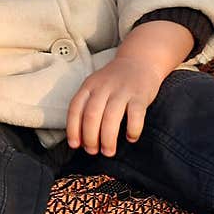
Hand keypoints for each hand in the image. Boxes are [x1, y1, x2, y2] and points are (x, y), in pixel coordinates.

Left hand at [65, 20, 194, 157]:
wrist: (140, 61)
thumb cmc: (114, 81)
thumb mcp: (96, 87)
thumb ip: (87, 106)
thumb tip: (79, 139)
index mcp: (89, 86)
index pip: (75, 108)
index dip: (73, 129)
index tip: (75, 145)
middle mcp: (104, 87)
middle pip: (91, 115)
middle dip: (90, 138)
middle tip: (93, 151)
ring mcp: (123, 90)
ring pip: (111, 117)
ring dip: (108, 139)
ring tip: (109, 151)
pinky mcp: (140, 95)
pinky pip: (136, 115)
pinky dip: (132, 130)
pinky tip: (131, 138)